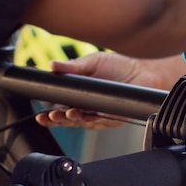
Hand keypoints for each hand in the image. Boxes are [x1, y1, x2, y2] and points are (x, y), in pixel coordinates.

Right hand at [35, 52, 185, 128]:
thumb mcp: (92, 62)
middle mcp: (87, 107)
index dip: (49, 113)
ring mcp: (99, 114)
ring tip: (66, 115)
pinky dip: (90, 120)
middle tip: (50, 116)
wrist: (143, 71)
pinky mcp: (112, 118)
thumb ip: (72, 67)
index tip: (41, 114)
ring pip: (81, 123)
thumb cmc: (119, 66)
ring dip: (72, 121)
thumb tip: (52, 65)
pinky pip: (99, 123)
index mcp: (79, 95)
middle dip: (57, 120)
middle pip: (67, 119)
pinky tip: (83, 115)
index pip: (60, 107)